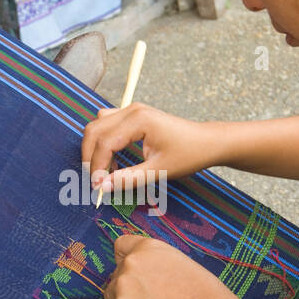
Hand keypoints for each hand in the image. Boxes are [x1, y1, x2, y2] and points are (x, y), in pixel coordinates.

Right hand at [81, 103, 225, 194]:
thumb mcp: (160, 170)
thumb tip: (103, 187)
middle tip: (96, 182)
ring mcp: (131, 110)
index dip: (96, 167)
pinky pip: (107, 126)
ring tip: (106, 173)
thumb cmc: (189, 154)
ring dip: (95, 149)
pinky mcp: (133, 116)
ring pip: (98, 126)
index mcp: (138, 120)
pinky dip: (104, 143)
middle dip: (90, 157)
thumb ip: (129, 179)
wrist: (207, 142)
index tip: (97, 188)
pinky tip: (115, 162)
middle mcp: (131, 110)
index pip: (104, 143)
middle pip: (94, 131)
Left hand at [102, 234, 246, 298]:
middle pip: (115, 273)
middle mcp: (131, 262)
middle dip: (126, 286)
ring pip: (111, 295)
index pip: (120, 245)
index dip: (125, 259)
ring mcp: (122, 284)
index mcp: (147, 247)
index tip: (132, 271)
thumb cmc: (201, 292)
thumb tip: (144, 275)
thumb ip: (155, 263)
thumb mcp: (178, 262)